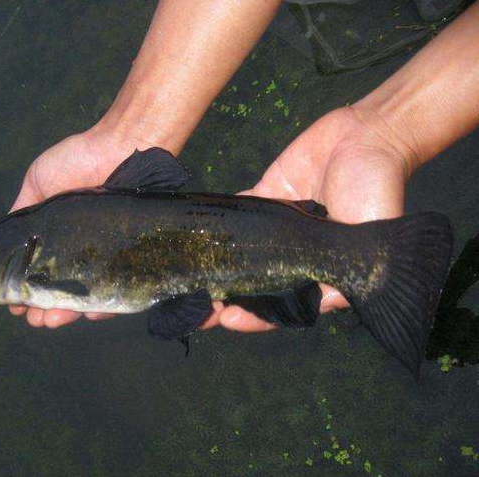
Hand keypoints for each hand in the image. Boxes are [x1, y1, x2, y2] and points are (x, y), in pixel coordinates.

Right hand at [8, 128, 150, 327]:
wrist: (120, 149)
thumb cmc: (76, 162)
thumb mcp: (36, 185)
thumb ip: (21, 214)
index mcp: (58, 237)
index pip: (40, 272)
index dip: (27, 291)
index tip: (14, 305)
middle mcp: (82, 250)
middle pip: (63, 290)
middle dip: (45, 309)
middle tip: (34, 319)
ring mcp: (106, 256)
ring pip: (88, 296)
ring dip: (68, 313)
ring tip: (52, 320)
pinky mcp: (130, 259)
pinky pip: (119, 290)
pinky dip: (103, 306)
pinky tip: (88, 312)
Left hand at [202, 106, 409, 331]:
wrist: (368, 138)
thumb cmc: (377, 192)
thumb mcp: (364, 244)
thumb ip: (341, 278)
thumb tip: (310, 307)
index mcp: (319, 272)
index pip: (282, 305)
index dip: (255, 318)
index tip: (228, 320)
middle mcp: (294, 254)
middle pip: (254, 283)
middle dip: (225, 297)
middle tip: (194, 307)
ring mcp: (277, 227)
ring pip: (239, 253)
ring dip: (214, 265)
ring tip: (188, 278)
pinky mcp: (267, 198)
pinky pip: (238, 213)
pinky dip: (218, 224)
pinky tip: (195, 236)